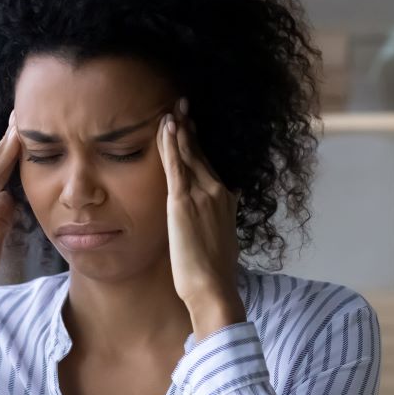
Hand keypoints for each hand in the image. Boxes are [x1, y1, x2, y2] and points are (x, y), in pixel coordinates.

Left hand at [156, 98, 245, 338]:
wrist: (213, 287)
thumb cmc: (214, 274)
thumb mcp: (221, 241)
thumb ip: (219, 222)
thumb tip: (219, 215)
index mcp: (227, 201)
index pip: (210, 166)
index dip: (199, 146)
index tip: (192, 128)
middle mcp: (218, 192)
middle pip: (201, 154)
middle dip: (190, 129)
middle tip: (181, 106)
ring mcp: (203, 194)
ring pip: (189, 154)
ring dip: (180, 130)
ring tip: (172, 109)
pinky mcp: (183, 201)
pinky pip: (176, 165)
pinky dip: (171, 143)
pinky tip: (166, 127)